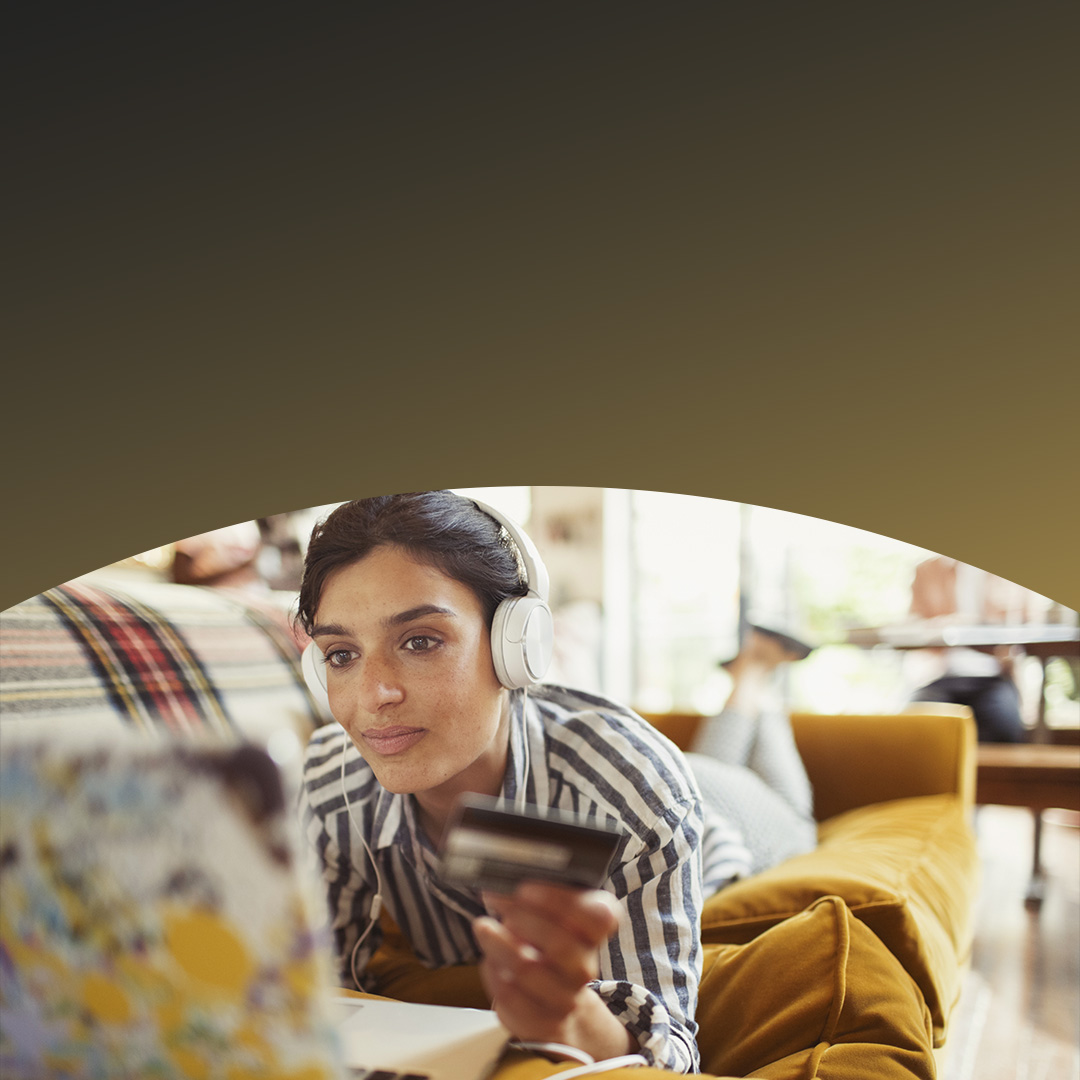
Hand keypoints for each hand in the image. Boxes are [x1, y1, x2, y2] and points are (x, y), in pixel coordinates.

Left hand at [473, 881, 634, 1060]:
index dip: (562, 902)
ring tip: (484, 928)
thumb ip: (539, 897)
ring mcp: (565, 997)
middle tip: (495, 900)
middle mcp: (585, 966)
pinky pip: (511, 996)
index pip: (600, 917)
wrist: (556, 1004)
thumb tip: (505, 875)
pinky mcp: (541, 1020)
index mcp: (594, 933)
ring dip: (499, 944)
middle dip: (521, 918)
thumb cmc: (548, 947)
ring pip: (529, 970)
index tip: (526, 888)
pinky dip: (494, 973)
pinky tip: (491, 960)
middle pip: (561, 944)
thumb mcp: (551, 917)